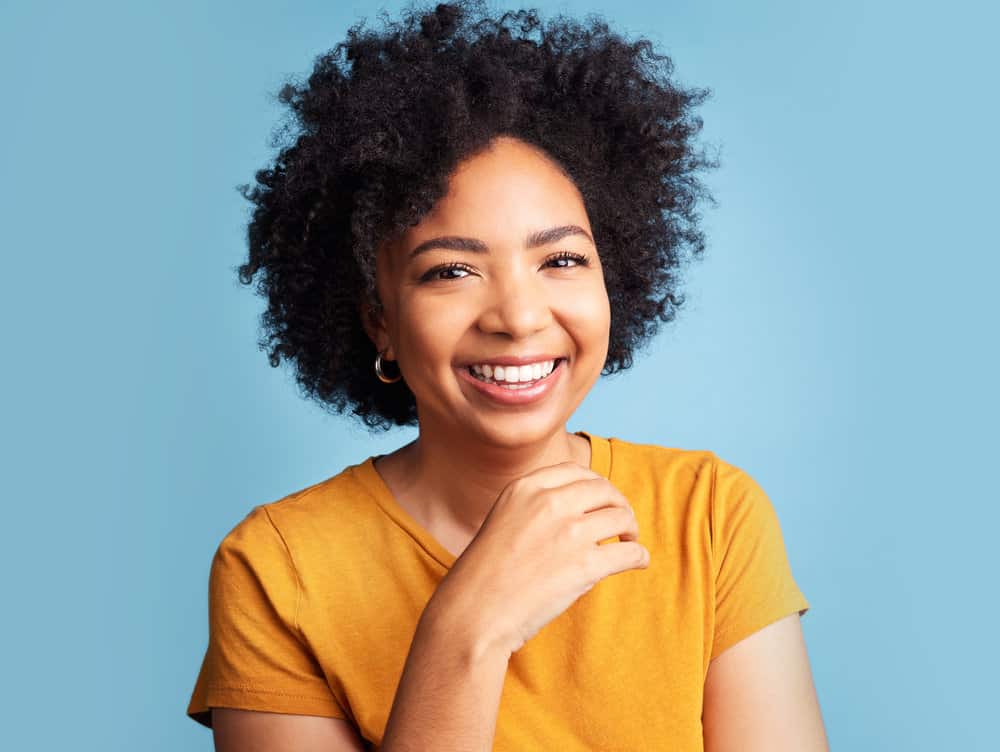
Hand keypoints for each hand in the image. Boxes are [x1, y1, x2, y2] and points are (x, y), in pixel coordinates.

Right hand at [429, 460, 648, 656]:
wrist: (474, 613)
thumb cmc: (485, 575)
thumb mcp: (503, 519)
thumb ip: (536, 506)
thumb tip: (582, 508)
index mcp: (525, 487)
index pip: (576, 471)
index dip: (596, 485)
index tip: (603, 499)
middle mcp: (548, 502)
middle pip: (604, 490)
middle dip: (619, 504)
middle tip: (623, 523)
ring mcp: (568, 532)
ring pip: (621, 517)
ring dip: (631, 529)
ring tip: (628, 542)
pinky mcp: (584, 565)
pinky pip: (628, 552)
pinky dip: (639, 556)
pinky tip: (638, 561)